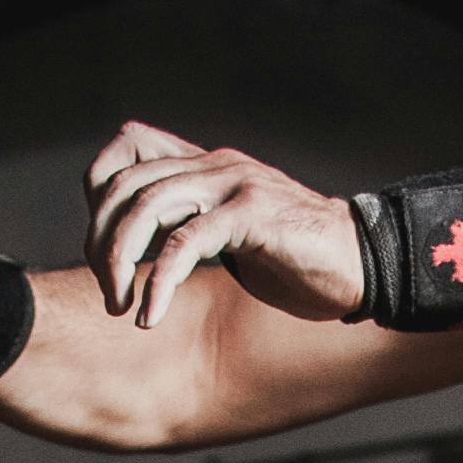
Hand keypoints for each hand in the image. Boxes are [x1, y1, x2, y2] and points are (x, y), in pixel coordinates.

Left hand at [84, 121, 365, 329]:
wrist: (362, 264)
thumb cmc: (299, 260)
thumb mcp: (235, 233)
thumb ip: (196, 223)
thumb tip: (151, 249)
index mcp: (207, 164)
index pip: (129, 146)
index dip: (100, 190)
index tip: (104, 244)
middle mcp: (215, 165)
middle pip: (127, 185)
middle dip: (101, 241)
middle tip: (109, 292)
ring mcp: (234, 186)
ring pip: (148, 207)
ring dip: (121, 260)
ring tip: (121, 305)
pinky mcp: (251, 216)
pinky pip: (186, 242)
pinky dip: (159, 281)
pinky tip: (150, 316)